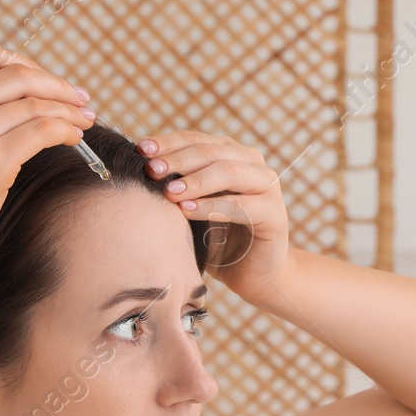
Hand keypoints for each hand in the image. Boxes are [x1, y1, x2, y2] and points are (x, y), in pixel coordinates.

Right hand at [0, 42, 97, 268]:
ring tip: (86, 120)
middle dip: (57, 85)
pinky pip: (43, 131)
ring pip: (35, 103)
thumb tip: (12, 102)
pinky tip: (75, 139)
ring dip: (69, 110)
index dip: (29, 66)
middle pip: (18, 75)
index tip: (51, 82)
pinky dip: (66, 130)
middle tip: (81, 99)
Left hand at [135, 131, 290, 300]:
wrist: (253, 274)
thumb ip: (178, 186)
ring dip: (196, 181)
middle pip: (212, 152)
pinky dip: (212, 207)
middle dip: (179, 160)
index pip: (197, 140)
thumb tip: (141, 168)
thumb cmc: (218, 239)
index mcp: (232, 154)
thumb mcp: (193, 207)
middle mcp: (253, 165)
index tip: (141, 149)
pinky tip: (187, 211)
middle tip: (152, 170)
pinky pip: (240, 206)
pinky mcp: (275, 214)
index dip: (169, 142)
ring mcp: (268, 187)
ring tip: (169, 191)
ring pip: (229, 172)